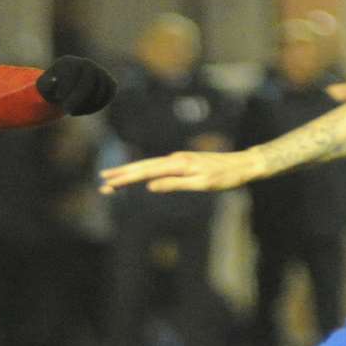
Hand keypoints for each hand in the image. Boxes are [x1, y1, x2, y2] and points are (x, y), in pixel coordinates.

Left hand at [35, 56, 115, 114]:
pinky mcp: (110, 83)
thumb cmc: (51, 89)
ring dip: (87, 104)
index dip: (68, 84)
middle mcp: (87, 63)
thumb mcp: (44, 87)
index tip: (58, 97)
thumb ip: (47, 84)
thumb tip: (54, 81)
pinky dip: (99, 105)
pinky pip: (110, 93)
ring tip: (72, 112)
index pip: (75, 70)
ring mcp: (100, 72)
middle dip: (79, 97)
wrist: (64, 90)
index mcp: (69, 62)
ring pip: (101, 87)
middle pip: (90, 77)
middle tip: (66, 110)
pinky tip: (84, 111)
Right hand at [99, 149, 267, 193]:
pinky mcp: (183, 162)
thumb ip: (175, 184)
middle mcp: (175, 159)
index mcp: (177, 165)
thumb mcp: (202, 184)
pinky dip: (144, 171)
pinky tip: (138, 176)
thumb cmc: (226, 177)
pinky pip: (158, 166)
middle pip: (142, 167)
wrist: (244, 164)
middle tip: (102, 182)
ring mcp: (179, 160)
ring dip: (130, 172)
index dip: (125, 178)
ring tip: (113, 179)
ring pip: (149, 166)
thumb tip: (150, 187)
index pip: (145, 172)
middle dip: (121, 175)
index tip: (108, 184)